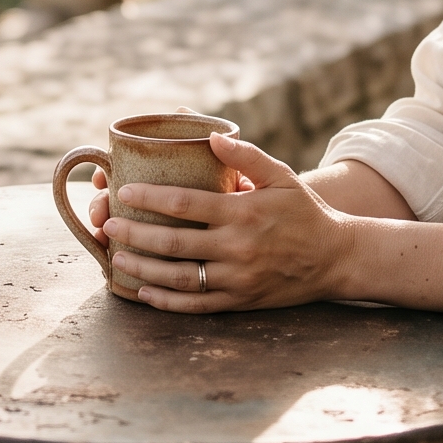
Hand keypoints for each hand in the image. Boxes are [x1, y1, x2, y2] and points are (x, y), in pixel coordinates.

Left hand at [101, 134, 353, 313]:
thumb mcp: (282, 176)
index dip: (150, 198)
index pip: (186, 204)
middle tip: (107, 225)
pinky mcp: (241, 302)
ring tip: (116, 256)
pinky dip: (166, 302)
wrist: (335, 258)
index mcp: (243, 212)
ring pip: (179, 278)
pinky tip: (142, 293)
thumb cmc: (303, 211)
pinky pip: (196, 306)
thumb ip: (246, 155)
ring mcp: (238, 278)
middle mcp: (238, 247)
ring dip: (142, 269)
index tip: (124, 191)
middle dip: (135, 233)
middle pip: (174, 243)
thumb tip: (211, 136)